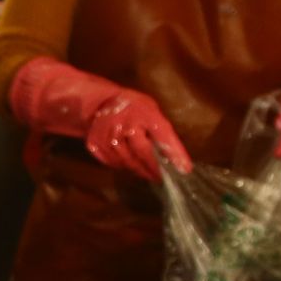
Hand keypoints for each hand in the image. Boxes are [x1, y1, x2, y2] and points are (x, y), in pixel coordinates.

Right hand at [8, 57, 190, 182]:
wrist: (97, 102)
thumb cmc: (132, 107)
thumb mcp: (150, 111)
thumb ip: (161, 132)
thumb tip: (178, 159)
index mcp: (145, 112)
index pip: (163, 136)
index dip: (174, 154)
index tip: (184, 170)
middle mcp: (126, 123)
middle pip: (144, 153)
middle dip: (156, 168)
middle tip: (164, 178)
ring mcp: (109, 135)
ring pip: (128, 162)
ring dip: (140, 170)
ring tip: (148, 172)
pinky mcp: (96, 145)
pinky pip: (113, 162)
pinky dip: (124, 166)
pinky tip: (130, 163)